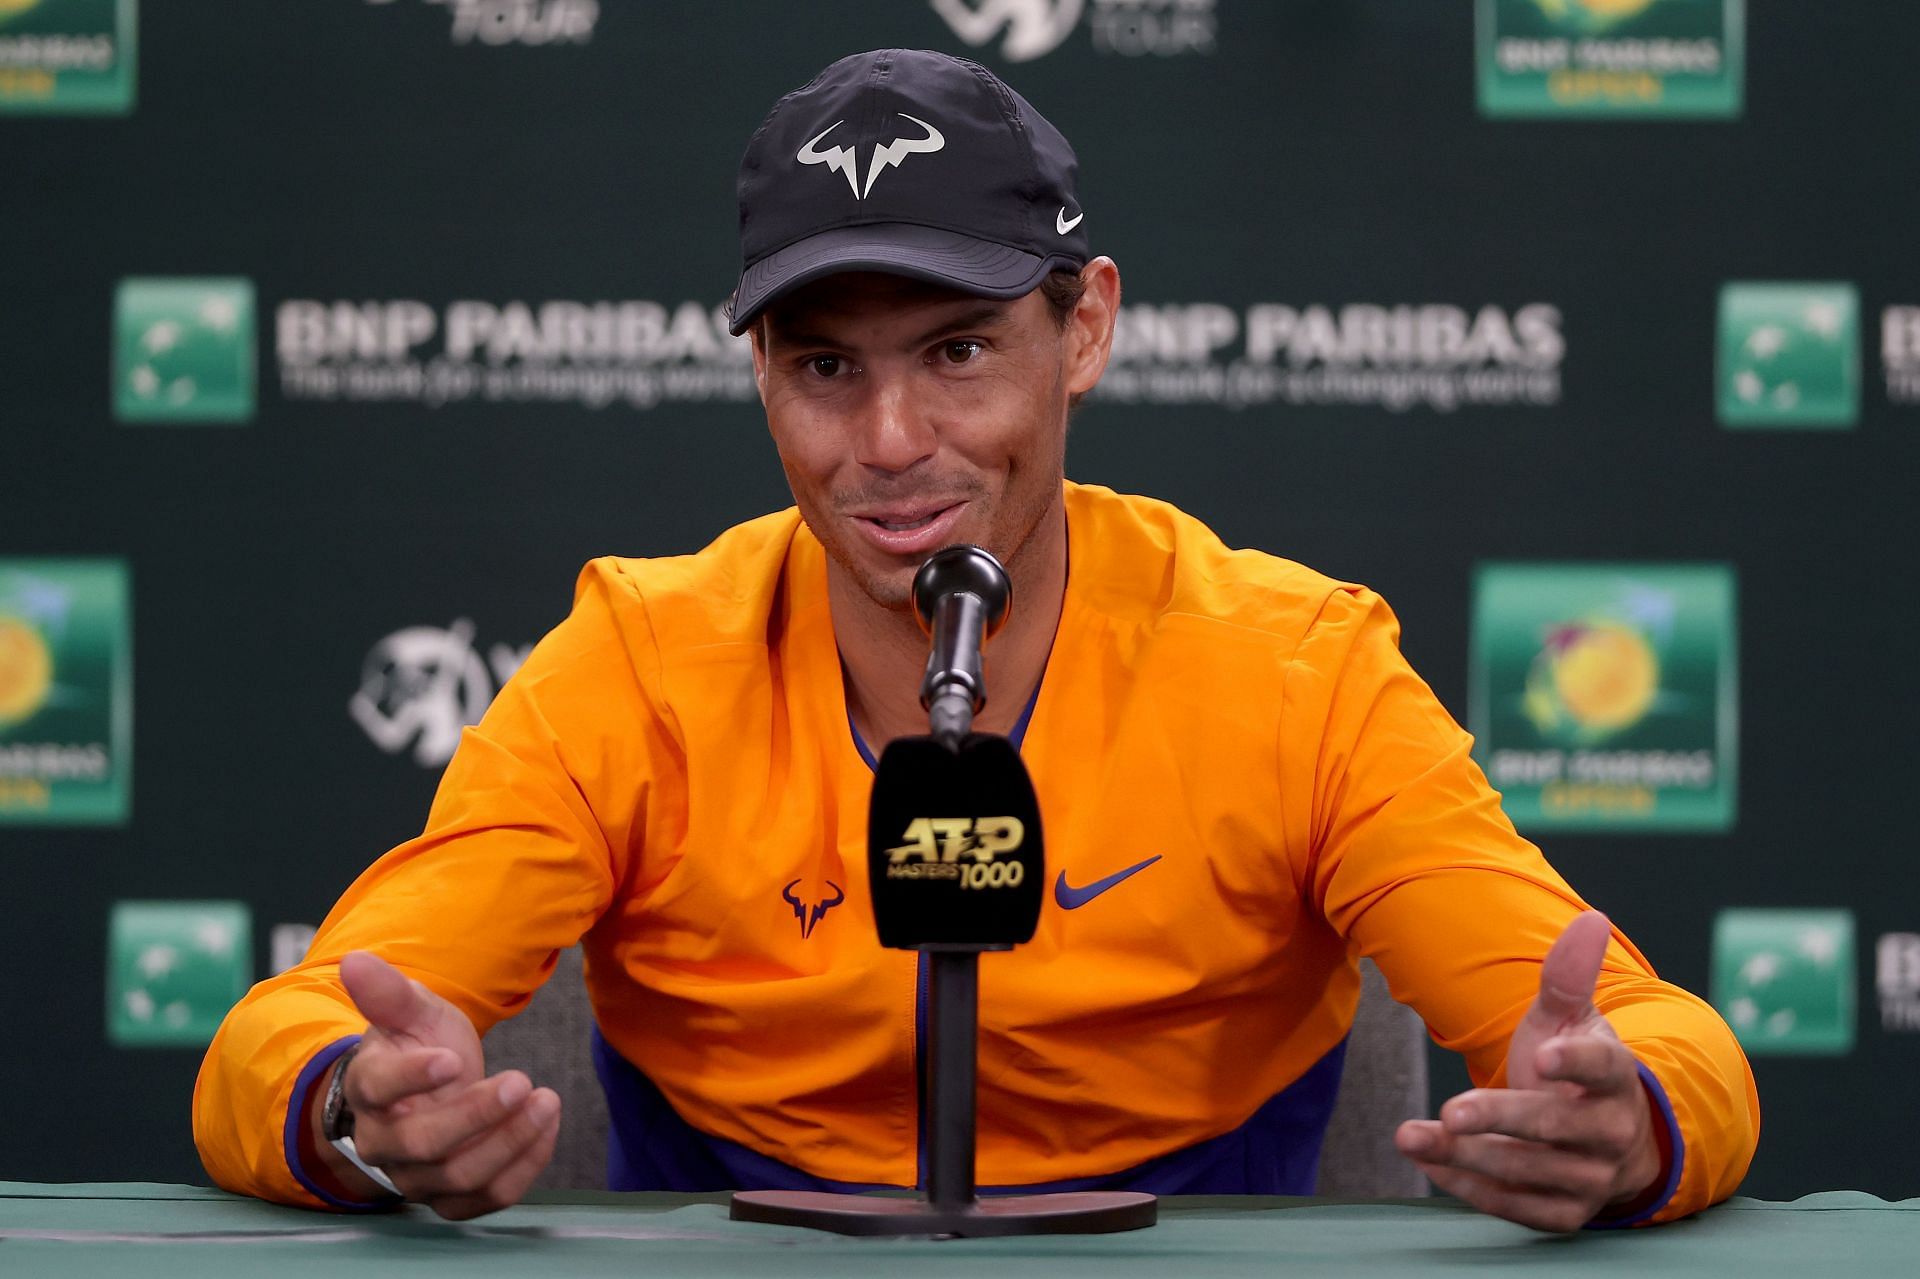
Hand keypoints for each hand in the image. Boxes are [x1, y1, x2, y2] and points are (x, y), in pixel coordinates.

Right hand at [323, 950, 561, 1219]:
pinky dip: (524, 1167)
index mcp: (367, 1087)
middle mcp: (382, 1141)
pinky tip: (546, 1126)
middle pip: (422, 1144)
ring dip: (510, 1143)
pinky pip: (486, 1198)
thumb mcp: (410, 1010)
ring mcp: (416, 1176)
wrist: (429, 1082)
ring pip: (459, 1178)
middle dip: (476, 1115)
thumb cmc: (417, 1043)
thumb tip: (355, 960)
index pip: (377, 1089)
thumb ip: (388, 992)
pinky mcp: (450, 1197)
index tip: (452, 1059)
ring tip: (547, 1100)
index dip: (412, 1077)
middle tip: (521, 1081)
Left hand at [1393, 911, 1664, 1232]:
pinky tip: (1426, 1158)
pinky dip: (1465, 1184)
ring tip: (1411, 1135)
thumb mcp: (1569, 1019)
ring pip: (1525, 1170)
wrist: (1602, 1135)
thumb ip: (1568, 975)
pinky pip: (1513, 1205)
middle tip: (1452, 1110)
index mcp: (1614, 1076)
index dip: (1573, 1062)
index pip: (1601, 1067)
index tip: (1540, 1056)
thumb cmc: (1573, 1068)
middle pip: (1553, 1127)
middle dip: (1500, 1119)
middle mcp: (1609, 1132)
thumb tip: (1592, 919)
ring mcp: (1588, 1177)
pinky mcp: (1563, 1212)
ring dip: (1465, 1154)